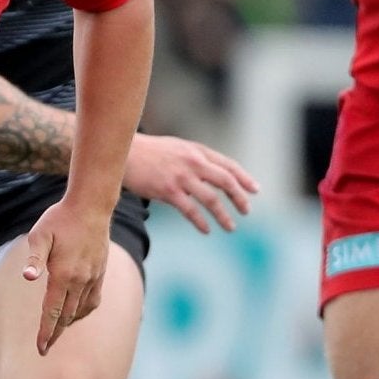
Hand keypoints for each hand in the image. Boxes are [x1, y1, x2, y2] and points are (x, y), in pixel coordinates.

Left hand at [21, 197, 110, 354]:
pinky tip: (76, 313)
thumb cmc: (60, 219)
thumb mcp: (40, 235)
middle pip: (67, 316)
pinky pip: (93, 300)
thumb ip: (34, 258)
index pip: (53, 311)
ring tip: (57, 332)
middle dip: (55, 333)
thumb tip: (28, 277)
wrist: (91, 206)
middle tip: (45, 348)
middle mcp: (80, 280)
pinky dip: (83, 311)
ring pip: (81, 310)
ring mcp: (93, 277)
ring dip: (69, 323)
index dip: (46, 332)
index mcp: (63, 274)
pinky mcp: (100, 272)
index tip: (40, 349)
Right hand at [123, 134, 257, 232]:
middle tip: (246, 210)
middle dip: (239, 198)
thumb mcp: (177, 148)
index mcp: (197, 151)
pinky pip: (190, 210)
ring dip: (223, 215)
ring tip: (231, 227)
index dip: (244, 178)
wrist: (124, 152)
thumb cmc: (149, 152)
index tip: (255, 190)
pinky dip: (201, 222)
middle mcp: (193, 162)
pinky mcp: (168, 190)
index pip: (228, 165)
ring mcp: (181, 176)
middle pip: (226, 181)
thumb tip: (212, 173)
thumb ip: (195, 158)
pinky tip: (206, 230)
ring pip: (211, 199)